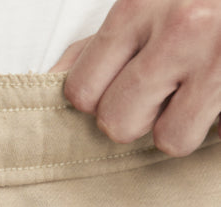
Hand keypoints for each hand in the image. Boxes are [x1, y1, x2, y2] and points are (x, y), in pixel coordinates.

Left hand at [49, 0, 220, 156]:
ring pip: (170, 140)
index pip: (82, 92)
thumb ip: (101, 41)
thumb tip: (55, 78)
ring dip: (179, 126)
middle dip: (134, 117)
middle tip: (158, 92)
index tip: (114, 87)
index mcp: (141, 6)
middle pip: (118, 123)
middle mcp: (182, 30)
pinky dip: (217, 124)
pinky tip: (219, 94)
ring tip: (195, 93)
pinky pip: (217, 135)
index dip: (95, 98)